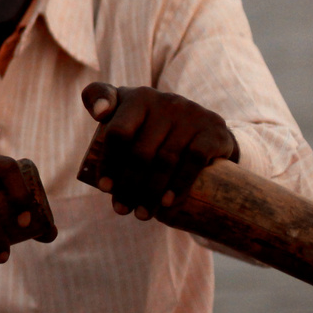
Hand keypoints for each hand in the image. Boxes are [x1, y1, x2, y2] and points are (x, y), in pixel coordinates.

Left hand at [81, 82, 239, 219]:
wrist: (206, 128)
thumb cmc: (152, 122)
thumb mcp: (127, 105)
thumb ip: (100, 98)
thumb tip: (99, 113)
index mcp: (139, 98)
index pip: (118, 132)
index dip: (109, 162)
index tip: (104, 188)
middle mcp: (165, 101)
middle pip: (141, 152)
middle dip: (128, 186)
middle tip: (121, 210)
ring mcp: (191, 115)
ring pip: (165, 160)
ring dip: (151, 192)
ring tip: (141, 214)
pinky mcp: (213, 130)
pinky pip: (194, 160)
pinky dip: (179, 185)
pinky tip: (168, 203)